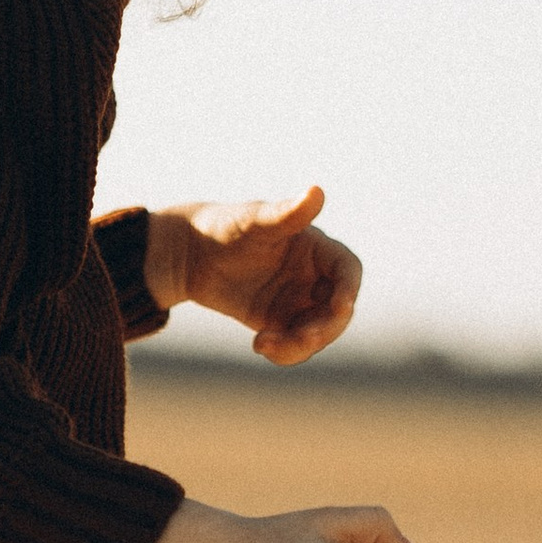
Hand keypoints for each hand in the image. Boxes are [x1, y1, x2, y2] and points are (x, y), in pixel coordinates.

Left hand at [147, 187, 359, 367]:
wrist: (191, 255)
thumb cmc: (224, 227)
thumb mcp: (254, 221)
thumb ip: (286, 213)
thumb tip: (317, 191)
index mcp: (315, 249)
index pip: (347, 270)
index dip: (349, 289)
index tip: (341, 307)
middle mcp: (313, 277)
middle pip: (337, 311)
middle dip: (325, 328)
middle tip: (304, 339)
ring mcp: (298, 302)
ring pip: (316, 334)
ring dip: (300, 345)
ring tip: (264, 344)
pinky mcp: (279, 322)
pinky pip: (292, 346)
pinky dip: (283, 352)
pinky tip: (259, 344)